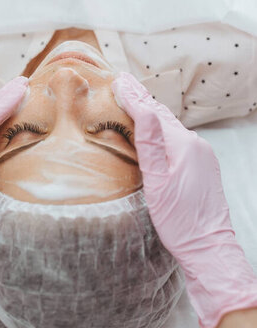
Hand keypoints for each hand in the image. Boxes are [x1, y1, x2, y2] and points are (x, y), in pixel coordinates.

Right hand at [111, 72, 256, 327]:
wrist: (208, 246)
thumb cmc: (180, 221)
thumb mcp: (157, 183)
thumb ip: (151, 144)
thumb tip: (146, 109)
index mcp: (182, 146)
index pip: (152, 115)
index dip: (134, 97)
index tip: (118, 81)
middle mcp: (195, 145)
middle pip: (163, 117)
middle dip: (142, 100)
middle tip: (124, 83)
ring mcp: (201, 155)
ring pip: (171, 127)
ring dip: (152, 114)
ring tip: (135, 100)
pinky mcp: (202, 166)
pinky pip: (178, 140)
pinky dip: (162, 129)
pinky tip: (154, 130)